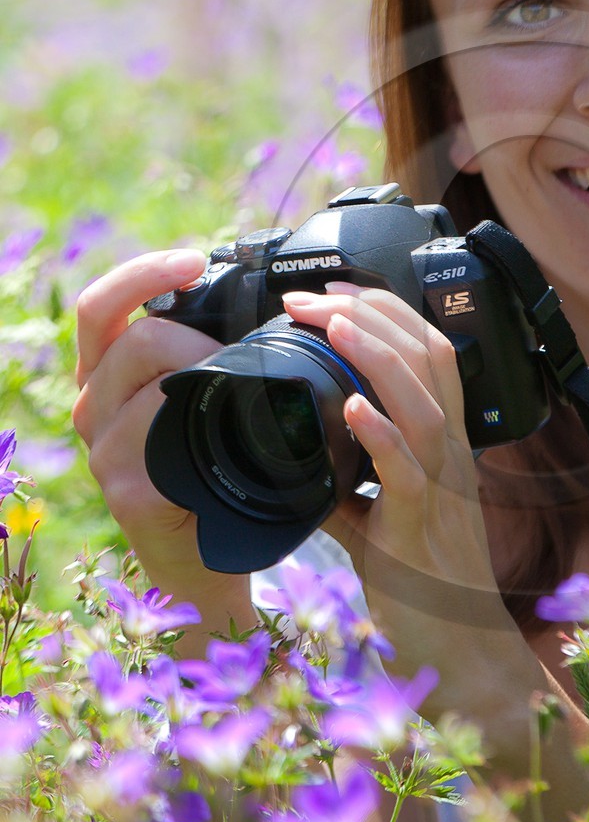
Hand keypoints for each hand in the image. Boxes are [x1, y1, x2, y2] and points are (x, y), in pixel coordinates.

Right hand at [72, 249, 254, 630]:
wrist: (210, 562)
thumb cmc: (218, 475)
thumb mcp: (201, 403)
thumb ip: (206, 356)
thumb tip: (261, 303)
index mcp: (108, 377)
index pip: (101, 305)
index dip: (143, 273)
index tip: (193, 259)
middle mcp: (93, 407)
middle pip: (129, 335)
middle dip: (192, 330)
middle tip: (239, 350)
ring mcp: (103, 451)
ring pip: (141, 378)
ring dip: (201, 368)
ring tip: (245, 387)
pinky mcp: (126, 490)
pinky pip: (153, 434)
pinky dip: (193, 417)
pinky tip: (227, 426)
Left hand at [281, 284, 514, 667]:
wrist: (465, 654)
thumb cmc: (425, 588)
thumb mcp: (381, 519)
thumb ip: (346, 483)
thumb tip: (298, 456)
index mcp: (444, 447)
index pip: (430, 353)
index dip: (386, 312)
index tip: (334, 294)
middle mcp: (451, 456)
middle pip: (430, 358)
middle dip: (371, 314)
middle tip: (310, 298)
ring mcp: (440, 489)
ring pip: (424, 401)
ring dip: (375, 355)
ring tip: (331, 324)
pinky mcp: (419, 529)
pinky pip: (406, 470)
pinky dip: (378, 434)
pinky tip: (350, 409)